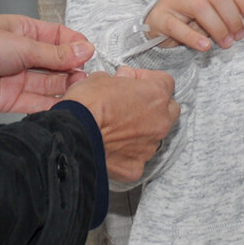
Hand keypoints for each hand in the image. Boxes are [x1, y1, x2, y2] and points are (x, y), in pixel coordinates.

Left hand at [0, 14, 92, 112]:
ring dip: (64, 88)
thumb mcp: (24, 45)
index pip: (58, 37)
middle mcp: (22, 54)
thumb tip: (85, 50)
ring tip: (79, 92)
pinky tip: (64, 106)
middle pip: (56, 64)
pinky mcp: (9, 99)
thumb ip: (56, 53)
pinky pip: (35, 103)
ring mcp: (16, 77)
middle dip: (72, 70)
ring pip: (48, 85)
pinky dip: (50, 106)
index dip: (75, 45)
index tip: (90, 53)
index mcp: (25, 32)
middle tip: (86, 77)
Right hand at [63, 68, 179, 181]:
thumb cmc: (87, 105)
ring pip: (154, 136)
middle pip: (169, 110)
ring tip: (118, 128)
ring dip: (142, 130)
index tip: (133, 81)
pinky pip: (137, 158)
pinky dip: (127, 153)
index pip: (165, 82)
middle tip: (131, 104)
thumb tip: (122, 80)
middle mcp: (160, 121)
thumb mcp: (101, 78)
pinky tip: (112, 147)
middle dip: (154, 106)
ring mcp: (150, 146)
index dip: (147, 79)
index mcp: (155, 95)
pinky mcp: (136, 166)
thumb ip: (120, 79)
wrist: (74, 136)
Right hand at [145, 0, 243, 51]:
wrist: (164, 25)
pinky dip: (194, 37)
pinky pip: (177, 26)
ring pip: (200, 8)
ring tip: (226, 43)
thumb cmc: (196, 10)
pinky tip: (205, 46)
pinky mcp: (160, 18)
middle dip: (233, 18)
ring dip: (218, 29)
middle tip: (239, 36)